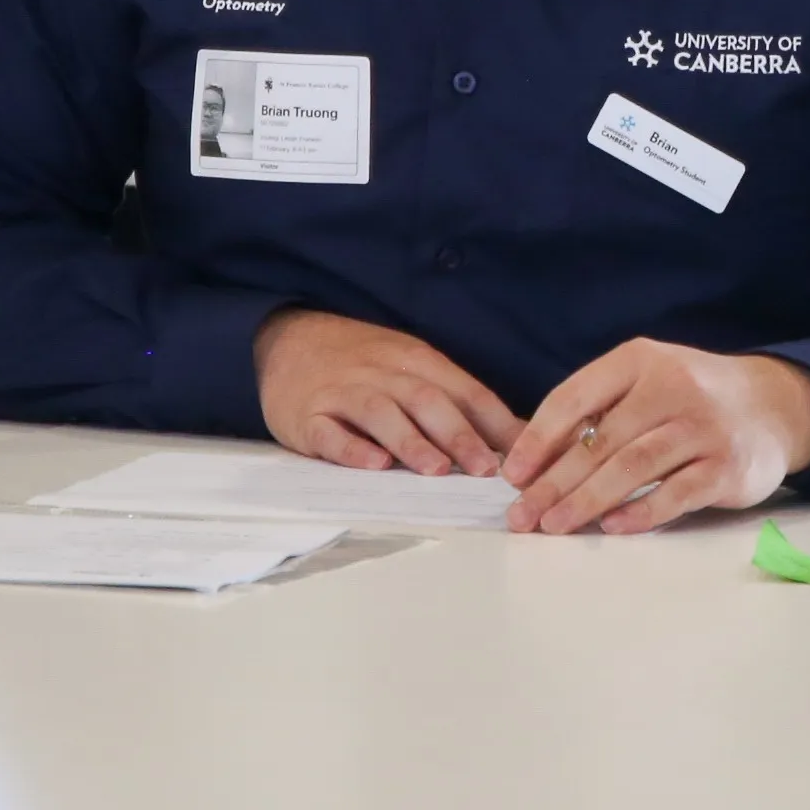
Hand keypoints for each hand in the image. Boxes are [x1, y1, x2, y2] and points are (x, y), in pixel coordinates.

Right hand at [253, 310, 524, 476]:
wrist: (287, 340)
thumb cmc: (363, 363)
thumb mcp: (411, 366)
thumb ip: (456, 399)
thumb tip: (516, 436)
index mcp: (417, 360)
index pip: (464, 389)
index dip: (494, 421)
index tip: (522, 452)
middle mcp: (383, 373)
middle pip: (426, 400)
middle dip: (459, 434)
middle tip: (485, 469)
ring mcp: (344, 393)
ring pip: (381, 413)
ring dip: (411, 441)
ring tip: (437, 470)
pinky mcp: (308, 416)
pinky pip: (330, 432)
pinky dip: (352, 448)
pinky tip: (374, 464)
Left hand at [501, 341, 809, 536]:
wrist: (773, 406)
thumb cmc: (690, 400)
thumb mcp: (647, 381)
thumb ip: (600, 410)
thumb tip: (536, 462)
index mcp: (640, 360)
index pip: (576, 397)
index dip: (539, 438)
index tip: (513, 475)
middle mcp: (673, 387)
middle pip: (601, 440)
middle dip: (554, 482)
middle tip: (523, 515)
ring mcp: (703, 427)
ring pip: (633, 467)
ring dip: (587, 501)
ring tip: (554, 526)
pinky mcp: (727, 466)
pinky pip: (677, 493)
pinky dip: (641, 512)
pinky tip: (612, 529)